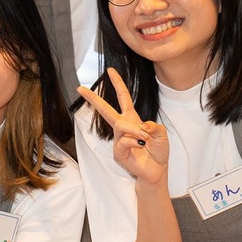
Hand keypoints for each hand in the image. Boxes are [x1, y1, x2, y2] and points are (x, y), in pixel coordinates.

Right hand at [77, 68, 168, 184]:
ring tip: (146, 138)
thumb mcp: (162, 134)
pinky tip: (141, 146)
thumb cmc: (158, 152)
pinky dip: (136, 141)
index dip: (118, 83)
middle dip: (93, 99)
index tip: (110, 70)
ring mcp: (118, 140)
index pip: (123, 98)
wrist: (156, 171)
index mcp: (132, 119)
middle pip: (106, 109)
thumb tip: (141, 125)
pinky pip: (125, 140)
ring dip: (136, 130)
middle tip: (80, 88)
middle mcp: (123, 127)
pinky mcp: (118, 151)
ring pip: (121, 126)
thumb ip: (154, 126)